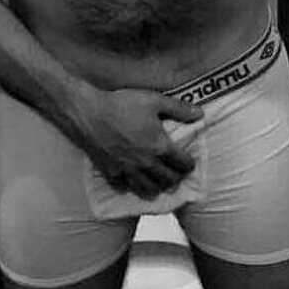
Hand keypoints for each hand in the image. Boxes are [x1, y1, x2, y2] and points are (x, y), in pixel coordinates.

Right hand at [75, 85, 203, 199]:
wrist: (88, 113)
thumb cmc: (121, 104)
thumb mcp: (154, 100)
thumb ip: (179, 109)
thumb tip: (200, 114)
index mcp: (160, 146)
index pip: (183, 164)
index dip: (189, 164)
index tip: (189, 161)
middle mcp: (146, 163)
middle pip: (168, 180)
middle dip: (176, 177)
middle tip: (176, 171)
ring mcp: (128, 171)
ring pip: (149, 189)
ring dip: (158, 185)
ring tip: (159, 179)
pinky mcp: (112, 173)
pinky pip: (127, 187)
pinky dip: (133, 185)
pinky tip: (135, 178)